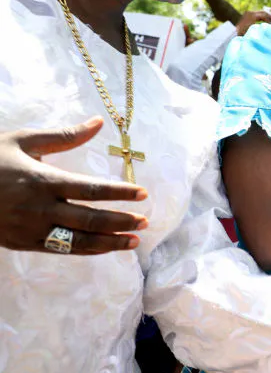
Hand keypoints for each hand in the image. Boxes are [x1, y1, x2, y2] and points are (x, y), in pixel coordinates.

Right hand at [0, 117, 147, 253]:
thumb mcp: (23, 141)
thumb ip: (64, 136)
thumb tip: (98, 122)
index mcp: (43, 180)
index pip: (91, 189)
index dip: (120, 193)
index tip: (143, 194)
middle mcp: (40, 208)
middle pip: (90, 219)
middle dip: (121, 221)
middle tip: (145, 222)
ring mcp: (31, 229)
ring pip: (79, 240)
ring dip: (110, 242)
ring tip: (134, 241)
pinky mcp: (24, 243)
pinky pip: (62, 249)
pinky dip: (88, 250)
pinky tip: (106, 247)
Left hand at [235, 10, 270, 35]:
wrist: (230, 34)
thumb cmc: (241, 35)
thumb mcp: (253, 32)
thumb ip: (262, 29)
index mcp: (252, 15)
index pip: (265, 15)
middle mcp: (250, 12)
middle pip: (264, 13)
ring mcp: (248, 14)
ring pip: (261, 14)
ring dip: (268, 19)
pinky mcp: (247, 16)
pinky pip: (258, 16)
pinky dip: (263, 20)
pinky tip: (267, 26)